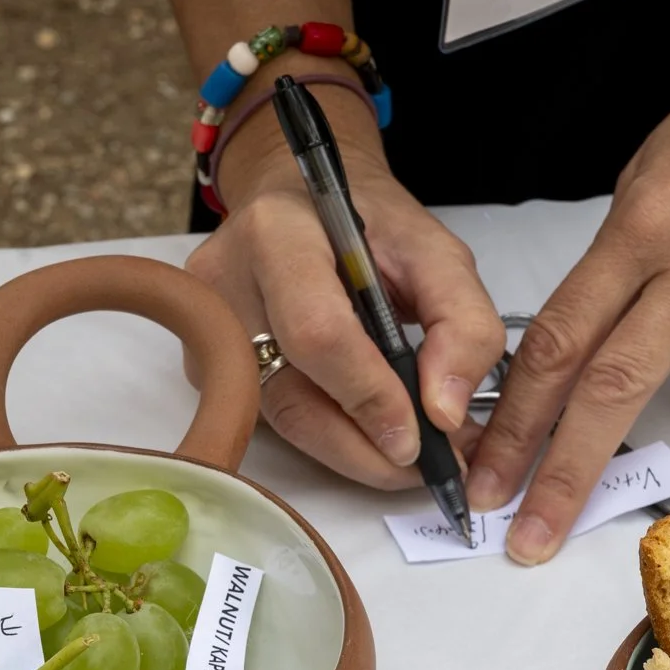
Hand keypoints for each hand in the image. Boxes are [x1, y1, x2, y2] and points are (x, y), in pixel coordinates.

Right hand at [185, 84, 503, 488]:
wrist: (301, 203)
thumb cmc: (365, 224)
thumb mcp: (434, 252)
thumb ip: (462, 323)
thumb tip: (447, 413)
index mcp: (276, 234)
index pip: (317, 332)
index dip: (369, 394)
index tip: (419, 438)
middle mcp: (225, 283)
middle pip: (291, 394)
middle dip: (365, 446)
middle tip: (425, 466)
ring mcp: (209, 331)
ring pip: (283, 421)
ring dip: (352, 453)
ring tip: (407, 458)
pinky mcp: (208, 367)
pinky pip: (275, 420)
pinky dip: (331, 438)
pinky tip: (370, 437)